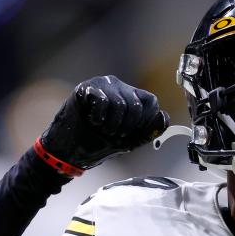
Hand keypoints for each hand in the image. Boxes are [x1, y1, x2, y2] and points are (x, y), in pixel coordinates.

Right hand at [38, 75, 168, 172]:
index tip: (130, 134)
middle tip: (112, 133)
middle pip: (137, 105)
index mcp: (132, 97)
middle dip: (127, 127)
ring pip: (120, 104)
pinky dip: (99, 118)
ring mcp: (103, 85)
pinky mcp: (87, 87)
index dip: (144, 121)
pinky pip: (103, 101)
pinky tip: (92, 121)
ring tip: (101, 128)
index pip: (151, 102)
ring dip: (111, 125)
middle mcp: (119, 87)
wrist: (71, 150)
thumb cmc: (100, 143)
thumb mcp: (130, 141)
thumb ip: (149, 131)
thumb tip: (164, 116)